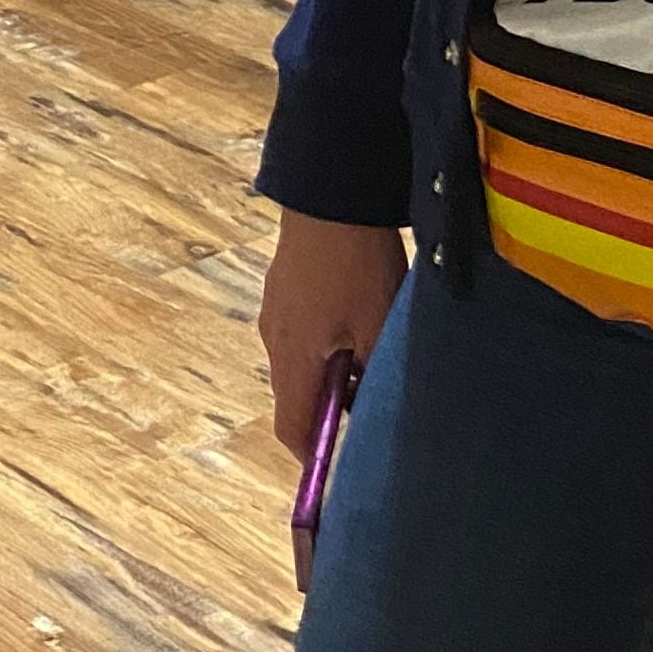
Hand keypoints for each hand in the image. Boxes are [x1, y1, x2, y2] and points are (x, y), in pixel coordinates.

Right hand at [259, 212, 407, 457]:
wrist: (333, 191)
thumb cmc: (358, 263)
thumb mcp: (378, 324)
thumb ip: (372, 375)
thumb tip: (370, 410)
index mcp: (293, 358)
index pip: (291, 429)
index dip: (315, 453)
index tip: (342, 460)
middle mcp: (274, 338)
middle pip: (297, 393)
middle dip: (332, 404)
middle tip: (373, 394)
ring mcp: (275, 307)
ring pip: (303, 357)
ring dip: (333, 365)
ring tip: (373, 347)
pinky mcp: (284, 283)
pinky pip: (303, 326)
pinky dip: (327, 336)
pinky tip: (359, 312)